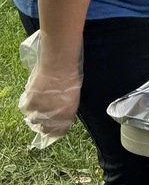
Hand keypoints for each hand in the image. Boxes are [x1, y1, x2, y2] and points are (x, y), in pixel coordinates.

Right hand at [18, 32, 81, 148]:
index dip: (55, 131)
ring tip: (40, 104)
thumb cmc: (70, 78)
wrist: (58, 66)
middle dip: (44, 124)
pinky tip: (35, 97)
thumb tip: (60, 117)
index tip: (53, 129)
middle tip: (44, 116)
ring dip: (35, 114)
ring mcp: (40, 110)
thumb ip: (66, 110)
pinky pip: (26, 109)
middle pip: (43, 128)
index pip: (57, 132)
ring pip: (33, 119)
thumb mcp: (73, 97)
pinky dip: (29, 105)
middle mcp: (53, 116)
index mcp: (67, 115)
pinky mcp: (29, 103)